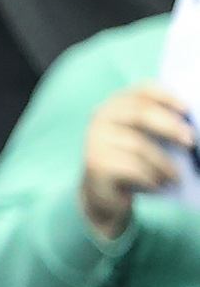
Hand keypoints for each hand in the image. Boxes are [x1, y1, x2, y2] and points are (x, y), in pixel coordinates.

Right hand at [80, 82, 191, 237]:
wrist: (102, 195)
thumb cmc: (130, 163)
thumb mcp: (142, 141)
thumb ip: (157, 127)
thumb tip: (189, 126)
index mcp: (114, 106)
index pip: (140, 91)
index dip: (165, 96)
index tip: (187, 109)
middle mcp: (100, 118)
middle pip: (139, 113)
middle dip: (170, 126)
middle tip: (191, 141)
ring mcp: (95, 140)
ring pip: (139, 145)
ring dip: (164, 163)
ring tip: (176, 177)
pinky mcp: (95, 164)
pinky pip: (132, 168)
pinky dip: (151, 177)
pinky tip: (158, 185)